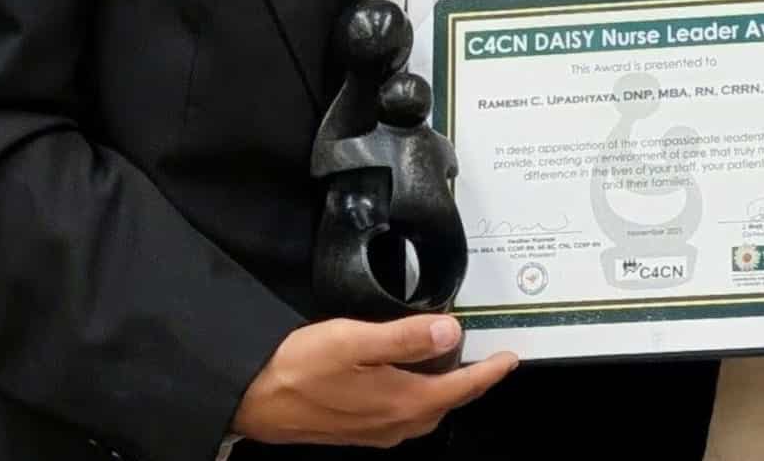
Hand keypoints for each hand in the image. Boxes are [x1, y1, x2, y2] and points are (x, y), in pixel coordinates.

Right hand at [234, 315, 517, 447]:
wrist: (253, 398)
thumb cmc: (298, 368)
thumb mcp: (354, 340)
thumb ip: (405, 336)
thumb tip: (451, 332)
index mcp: (401, 401)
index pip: (461, 388)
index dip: (489, 372)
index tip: (509, 358)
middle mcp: (394, 424)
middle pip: (447, 403)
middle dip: (471, 383)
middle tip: (487, 360)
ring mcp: (375, 432)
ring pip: (425, 412)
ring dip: (445, 391)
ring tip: (454, 366)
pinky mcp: (358, 430)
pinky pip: (404, 415)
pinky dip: (419, 396)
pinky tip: (409, 380)